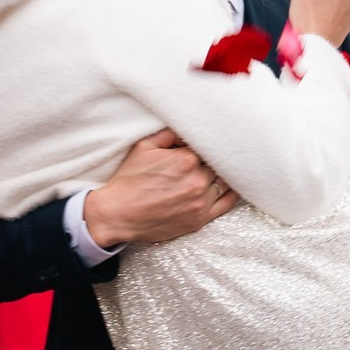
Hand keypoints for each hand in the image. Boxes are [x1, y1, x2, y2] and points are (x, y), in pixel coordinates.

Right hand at [82, 132, 236, 249]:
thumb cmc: (129, 181)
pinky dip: (231, 193)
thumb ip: (169, 134)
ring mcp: (200, 202)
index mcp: (186, 159)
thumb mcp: (144, 147)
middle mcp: (197, 180)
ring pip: (223, 182)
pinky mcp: (199, 219)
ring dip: (219, 176)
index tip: (201, 146)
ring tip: (215, 171)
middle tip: (207, 158)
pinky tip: (230, 186)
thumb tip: (186, 130)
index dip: (203, 146)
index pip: (207, 146)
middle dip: (211, 160)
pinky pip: (226, 204)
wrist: (118, 214)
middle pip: (216, 164)